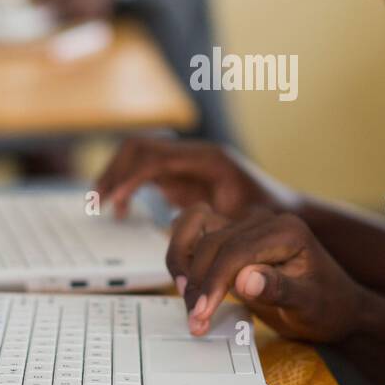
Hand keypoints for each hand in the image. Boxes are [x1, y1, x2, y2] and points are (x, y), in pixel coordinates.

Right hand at [96, 137, 281, 218]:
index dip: (131, 177)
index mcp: (209, 159)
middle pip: (140, 147)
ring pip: (139, 156)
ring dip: (117, 176)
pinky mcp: (183, 176)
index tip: (113, 200)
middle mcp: (195, 155)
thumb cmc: (270, 218)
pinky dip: (129, 185)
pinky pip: (146, 172)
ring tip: (101, 204)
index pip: (157, 158)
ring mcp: (187, 163)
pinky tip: (122, 208)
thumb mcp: (244, 225)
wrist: (286, 212)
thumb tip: (181, 237)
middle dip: (115, 171)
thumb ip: (214, 229)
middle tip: (98, 201)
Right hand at [166, 202, 372, 341]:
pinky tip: (186, 281)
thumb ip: (279, 289)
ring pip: (197, 226)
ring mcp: (247, 226)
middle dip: (197, 282)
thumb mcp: (310, 305)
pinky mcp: (234, 238)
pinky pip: (198, 230)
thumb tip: (244, 279)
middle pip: (212, 241)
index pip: (235, 250)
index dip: (213, 282)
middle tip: (195, 320)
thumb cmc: (329, 306)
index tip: (201, 313)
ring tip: (188, 299)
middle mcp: (264, 221)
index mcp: (286, 231)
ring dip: (183, 261)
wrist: (337, 306)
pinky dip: (185, 252)